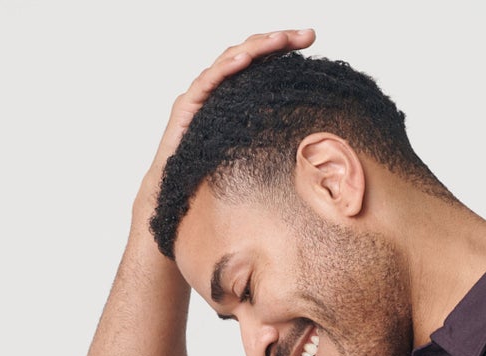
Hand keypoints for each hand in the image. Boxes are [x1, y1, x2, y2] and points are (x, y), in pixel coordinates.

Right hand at [138, 28, 316, 204]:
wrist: (175, 190)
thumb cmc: (209, 172)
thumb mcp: (250, 148)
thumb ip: (269, 130)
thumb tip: (304, 129)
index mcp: (232, 92)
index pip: (260, 60)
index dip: (283, 47)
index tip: (310, 39)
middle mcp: (216, 86)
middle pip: (248, 52)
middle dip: (278, 40)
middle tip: (308, 34)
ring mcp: (200, 93)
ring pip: (229, 60)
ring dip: (257, 47)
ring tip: (281, 39)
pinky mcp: (187, 107)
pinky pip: (207, 82)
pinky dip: (225, 68)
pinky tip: (243, 59)